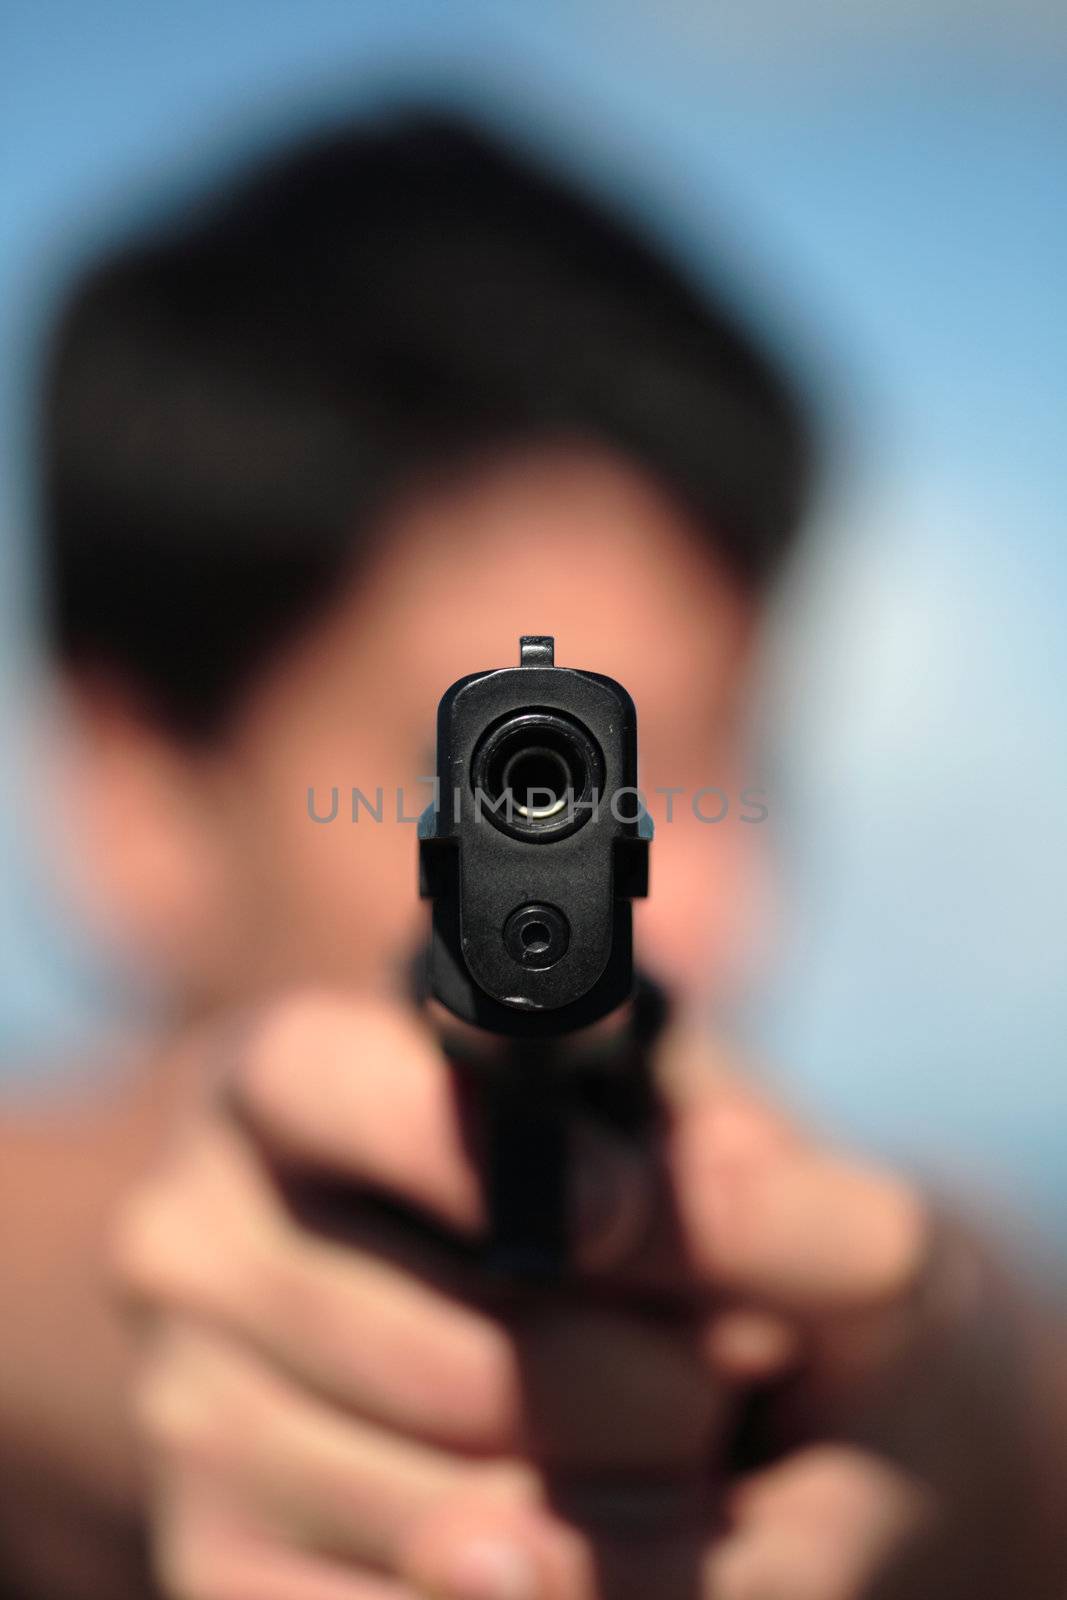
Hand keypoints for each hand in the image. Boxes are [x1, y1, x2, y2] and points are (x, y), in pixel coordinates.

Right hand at [111, 993, 1053, 1599]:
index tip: (630, 1209)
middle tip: (728, 1370)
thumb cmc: (647, 1210)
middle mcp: (199, 1240)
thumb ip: (764, 1177)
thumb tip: (766, 1226)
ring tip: (694, 1462)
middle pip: (465, 1359)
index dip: (502, 1161)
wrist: (602, 1353)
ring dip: (652, 1520)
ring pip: (474, 1526)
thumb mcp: (716, 1146)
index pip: (335, 1088)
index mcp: (289, 1075)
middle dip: (662, 1390)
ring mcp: (192, 1418)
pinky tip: (605, 1548)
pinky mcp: (218, 1570)